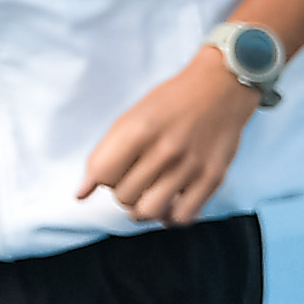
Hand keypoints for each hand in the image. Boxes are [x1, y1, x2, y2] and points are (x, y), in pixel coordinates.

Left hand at [81, 51, 257, 225]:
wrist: (222, 86)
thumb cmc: (174, 100)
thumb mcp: (133, 116)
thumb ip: (106, 153)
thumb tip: (81, 194)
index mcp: (140, 129)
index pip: (102, 175)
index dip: (102, 178)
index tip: (114, 172)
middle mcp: (165, 150)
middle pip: (124, 196)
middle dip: (124, 193)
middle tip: (135, 181)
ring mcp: (190, 166)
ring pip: (150, 211)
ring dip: (144, 210)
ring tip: (149, 198)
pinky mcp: (212, 177)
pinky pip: (183, 216)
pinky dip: (172, 217)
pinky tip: (171, 205)